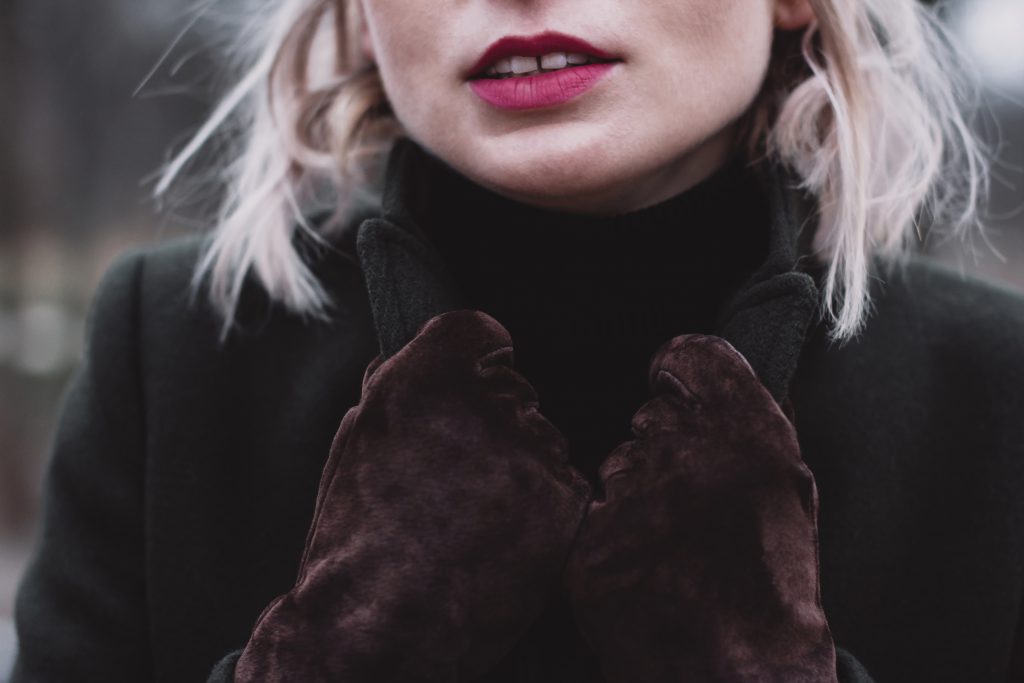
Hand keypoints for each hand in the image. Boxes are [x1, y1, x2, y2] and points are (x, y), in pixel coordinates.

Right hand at [235, 309, 590, 681]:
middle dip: (496, 425)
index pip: (478, 331)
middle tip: (461, 481)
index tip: (474, 384)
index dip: (478, 359)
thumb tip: (418, 361)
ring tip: (475, 521)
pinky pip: (567, 484)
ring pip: (542, 440)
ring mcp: (529, 451)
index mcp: (423, 379)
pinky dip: (545, 508)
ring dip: (521, 469)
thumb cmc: (357, 543)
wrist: (377, 628)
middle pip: (514, 390)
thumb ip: (396, 391)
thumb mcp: (357, 445)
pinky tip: (504, 540)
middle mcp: (483, 404)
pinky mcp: (563, 500)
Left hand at [564, 333, 837, 682]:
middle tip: (687, 502)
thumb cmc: (775, 589)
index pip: (687, 356)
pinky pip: (592, 515)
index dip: (679, 373)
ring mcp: (632, 499)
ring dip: (635, 494)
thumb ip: (752, 428)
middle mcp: (685, 454)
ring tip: (670, 546)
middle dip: (663, 448)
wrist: (738, 675)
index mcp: (747, 434)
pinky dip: (611, 536)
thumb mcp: (791, 493)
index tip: (675, 389)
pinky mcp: (591, 543)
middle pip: (649, 417)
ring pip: (616, 466)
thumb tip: (720, 381)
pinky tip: (644, 569)